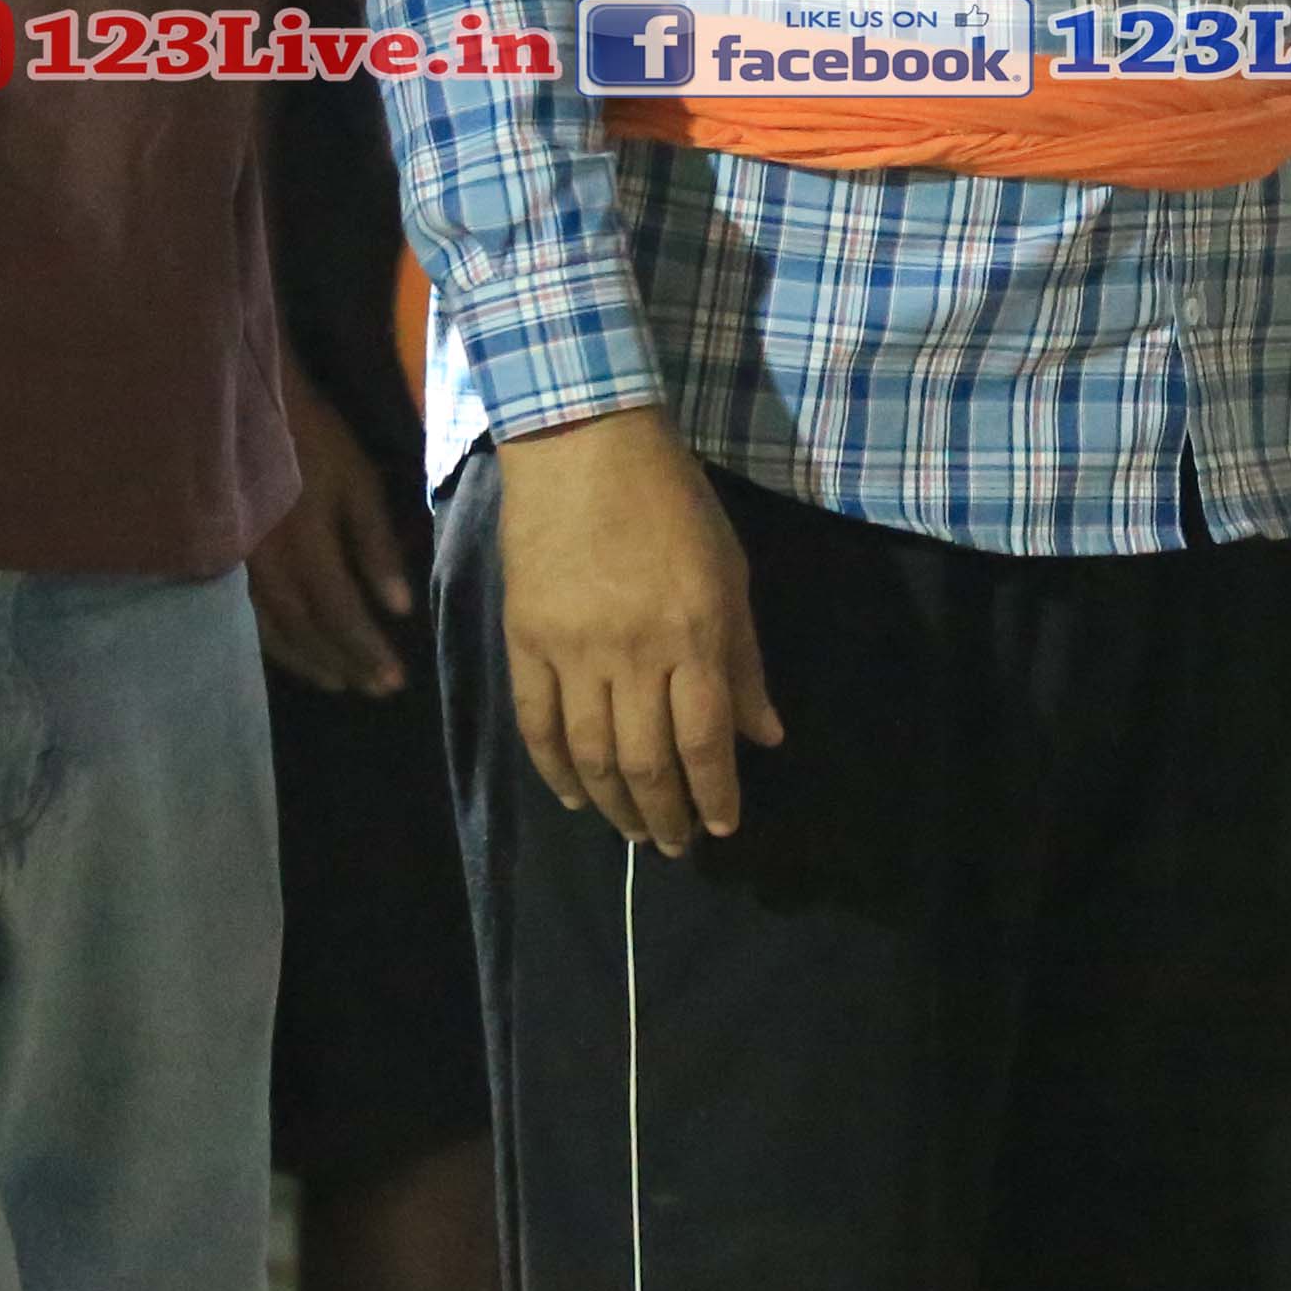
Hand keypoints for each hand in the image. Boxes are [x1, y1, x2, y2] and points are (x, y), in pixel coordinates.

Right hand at [248, 350, 421, 699]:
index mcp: (307, 546)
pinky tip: (291, 654)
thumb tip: (399, 608)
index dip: (366, 649)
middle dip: (344, 662)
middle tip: (374, 690)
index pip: (340, 613)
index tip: (394, 679)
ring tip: (339, 683)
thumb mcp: (358, 482)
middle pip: (307, 630)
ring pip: (272, 631)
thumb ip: (377, 546)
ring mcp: (239, 568)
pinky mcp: (223, 562)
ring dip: (308, 661)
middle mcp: (269, 567)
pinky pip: (245, 616)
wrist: (247, 409)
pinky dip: (272, 643)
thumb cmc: (314, 440)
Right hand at [494, 409, 777, 851]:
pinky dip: (555, 770)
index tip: (721, 828)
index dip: (714, 794)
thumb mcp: (730, 573)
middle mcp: (634, 653)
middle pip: (646, 760)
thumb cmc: (672, 501)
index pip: (705, 740)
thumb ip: (744, 660)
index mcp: (694, 634)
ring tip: (631, 831)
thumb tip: (764, 736)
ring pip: (591, 754)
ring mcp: (573, 649)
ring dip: (614, 804)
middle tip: (673, 846)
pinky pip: (538, 723)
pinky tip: (574, 797)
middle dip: (664, 814)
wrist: (582, 444)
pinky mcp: (526, 640)